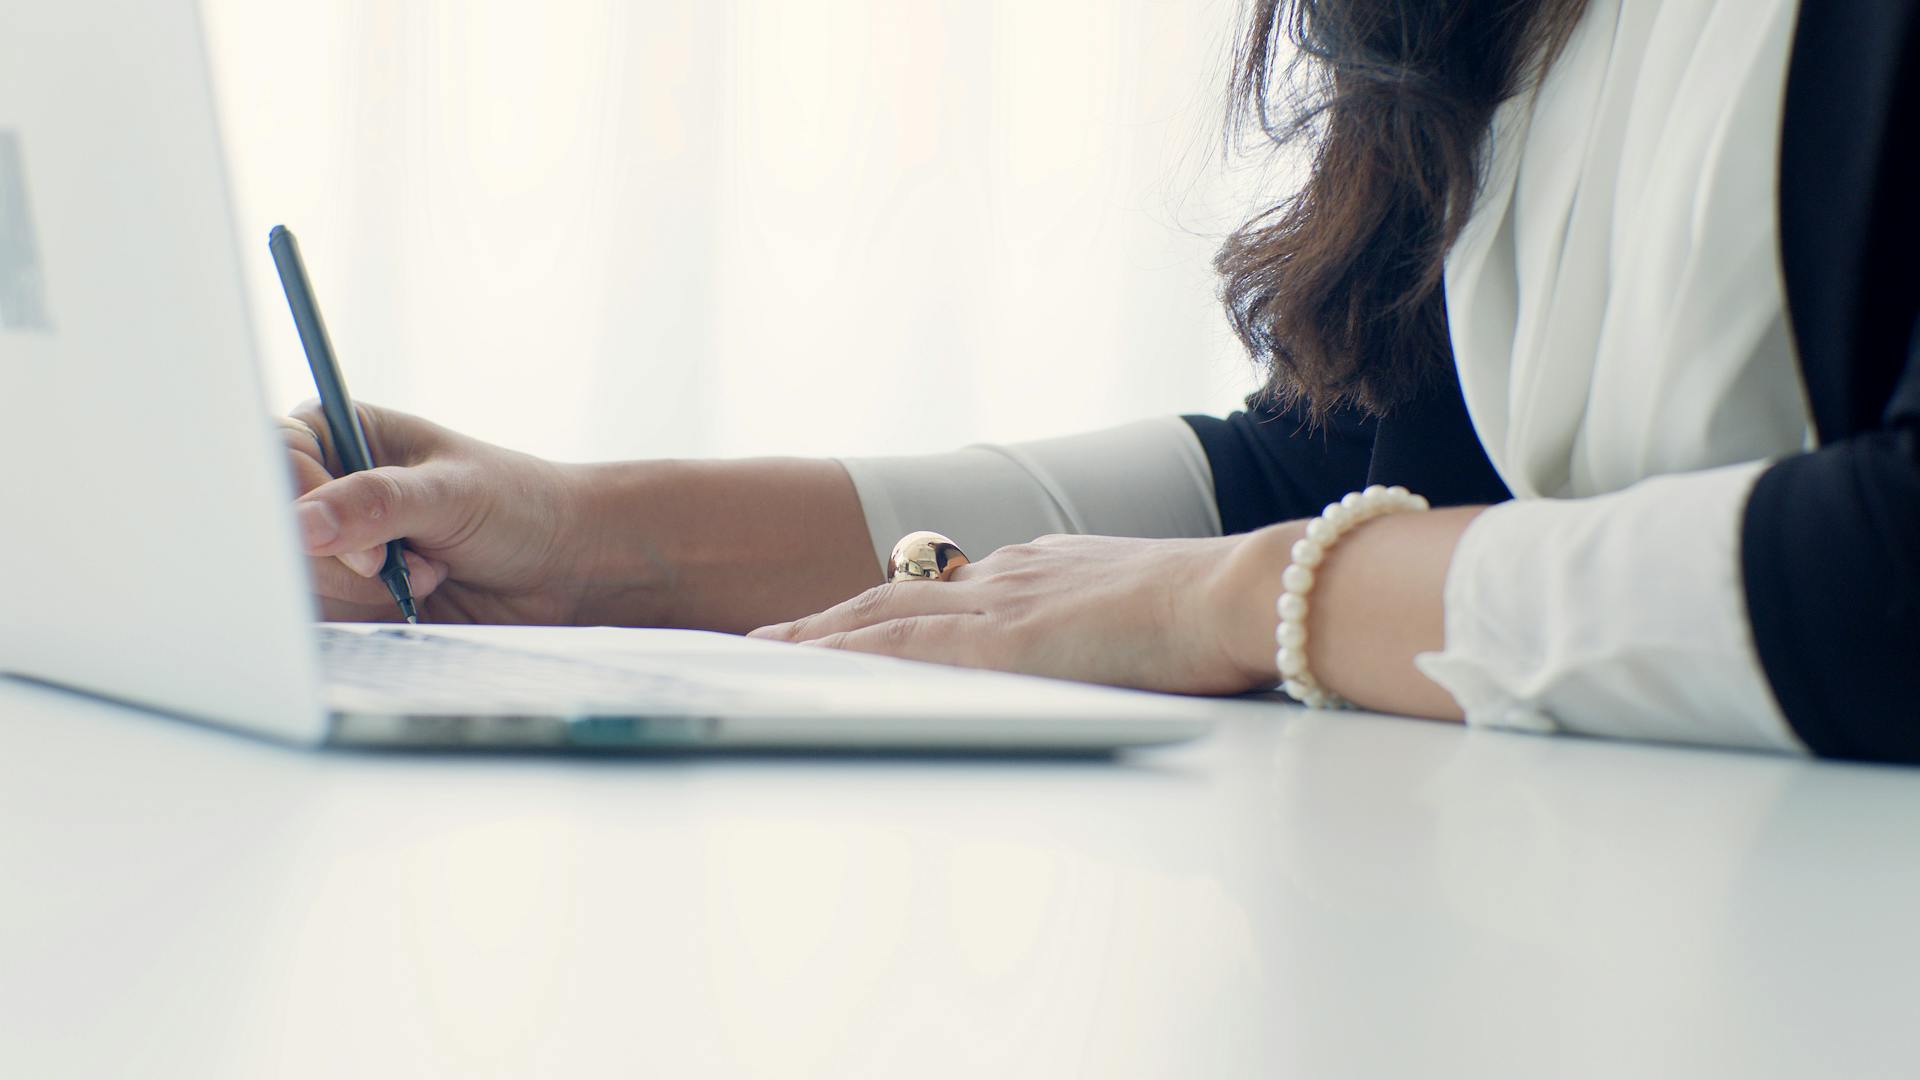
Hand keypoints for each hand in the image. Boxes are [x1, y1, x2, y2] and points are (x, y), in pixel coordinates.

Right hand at [281, 402, 590, 623]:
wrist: (565, 568)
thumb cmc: (519, 506)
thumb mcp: (450, 493)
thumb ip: (375, 504)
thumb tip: (299, 525)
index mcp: (340, 434)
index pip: (272, 462)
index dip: (303, 510)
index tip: (363, 547)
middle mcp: (327, 488)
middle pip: (277, 533)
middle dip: (345, 561)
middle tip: (404, 562)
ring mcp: (334, 546)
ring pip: (298, 582)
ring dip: (367, 592)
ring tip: (429, 572)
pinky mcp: (349, 596)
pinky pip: (325, 617)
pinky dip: (372, 618)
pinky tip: (417, 602)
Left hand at [747, 532, 1285, 694]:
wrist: (1250, 593)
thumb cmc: (1227, 610)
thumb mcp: (1157, 611)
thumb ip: (1117, 626)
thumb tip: (1116, 646)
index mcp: (1050, 567)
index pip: (953, 588)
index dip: (899, 607)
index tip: (864, 619)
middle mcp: (1013, 573)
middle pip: (902, 592)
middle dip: (838, 615)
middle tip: (782, 634)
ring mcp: (1004, 603)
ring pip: (885, 614)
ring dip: (822, 631)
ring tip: (768, 649)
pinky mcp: (1005, 641)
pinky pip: (901, 645)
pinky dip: (847, 652)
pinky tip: (807, 664)